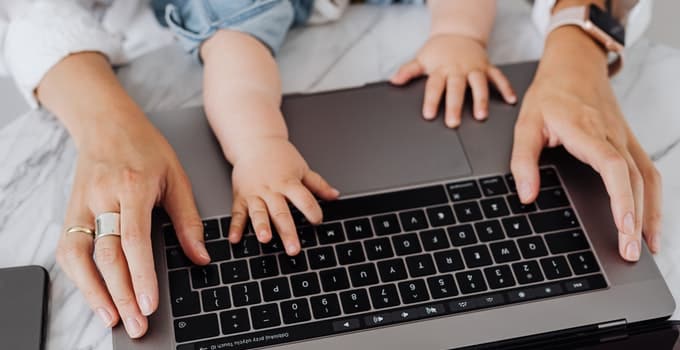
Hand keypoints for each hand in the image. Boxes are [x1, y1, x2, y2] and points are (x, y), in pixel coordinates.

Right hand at [56, 117, 209, 337]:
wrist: (106, 123)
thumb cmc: (145, 147)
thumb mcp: (177, 177)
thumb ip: (188, 220)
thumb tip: (200, 257)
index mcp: (133, 187)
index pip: (134, 240)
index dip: (141, 275)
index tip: (148, 303)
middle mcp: (103, 198)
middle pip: (107, 255)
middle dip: (121, 294)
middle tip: (135, 323)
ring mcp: (82, 205)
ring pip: (80, 256)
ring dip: (94, 292)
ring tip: (112, 318)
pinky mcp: (70, 211)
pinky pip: (68, 250)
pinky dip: (79, 276)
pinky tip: (93, 294)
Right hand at [227, 137, 339, 254]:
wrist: (254, 142)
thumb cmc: (279, 156)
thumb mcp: (302, 168)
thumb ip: (318, 184)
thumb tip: (335, 195)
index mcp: (288, 182)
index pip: (303, 199)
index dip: (312, 210)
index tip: (317, 221)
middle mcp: (271, 189)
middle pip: (281, 212)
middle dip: (287, 232)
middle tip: (293, 249)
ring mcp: (254, 193)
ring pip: (258, 212)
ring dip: (261, 226)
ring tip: (265, 239)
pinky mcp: (240, 196)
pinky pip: (238, 213)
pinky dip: (235, 226)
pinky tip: (234, 239)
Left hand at [390, 34, 516, 127]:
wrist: (458, 33)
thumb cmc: (438, 51)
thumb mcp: (421, 59)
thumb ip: (408, 71)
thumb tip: (393, 81)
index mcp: (441, 69)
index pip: (435, 86)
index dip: (431, 100)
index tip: (429, 115)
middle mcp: (458, 69)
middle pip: (456, 88)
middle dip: (455, 105)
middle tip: (453, 122)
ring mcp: (474, 68)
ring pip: (479, 84)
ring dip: (481, 99)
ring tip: (481, 115)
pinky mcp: (488, 67)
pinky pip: (498, 77)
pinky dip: (505, 88)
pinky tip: (511, 100)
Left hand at [511, 31, 661, 261]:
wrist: (574, 63)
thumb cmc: (550, 93)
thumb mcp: (525, 123)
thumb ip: (524, 160)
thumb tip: (526, 196)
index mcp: (588, 132)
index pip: (613, 168)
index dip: (622, 197)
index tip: (623, 226)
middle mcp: (613, 137)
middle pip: (636, 181)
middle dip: (637, 220)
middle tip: (632, 253)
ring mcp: (625, 139)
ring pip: (648, 178)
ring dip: (651, 213)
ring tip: (649, 246)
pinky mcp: (628, 141)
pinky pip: (648, 170)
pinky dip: (653, 197)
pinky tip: (650, 218)